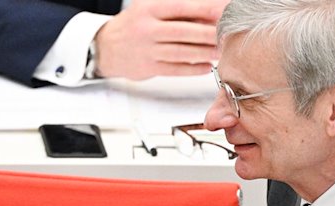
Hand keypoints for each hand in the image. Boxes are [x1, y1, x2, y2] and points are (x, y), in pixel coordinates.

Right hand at [94, 0, 228, 79]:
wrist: (106, 46)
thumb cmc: (135, 25)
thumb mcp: (151, 7)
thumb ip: (179, 10)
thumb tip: (210, 12)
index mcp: (150, 9)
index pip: (183, 7)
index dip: (206, 9)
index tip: (225, 10)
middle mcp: (147, 29)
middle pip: (184, 32)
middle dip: (209, 33)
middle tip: (228, 34)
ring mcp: (147, 50)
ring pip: (181, 52)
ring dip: (204, 52)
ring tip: (222, 51)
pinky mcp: (147, 68)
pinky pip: (174, 69)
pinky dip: (192, 69)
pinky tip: (206, 66)